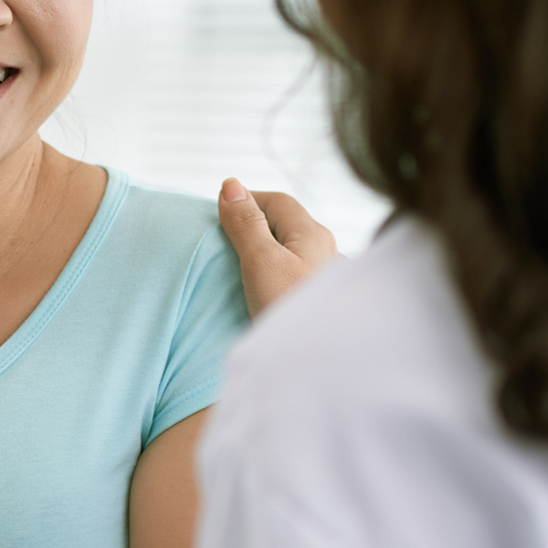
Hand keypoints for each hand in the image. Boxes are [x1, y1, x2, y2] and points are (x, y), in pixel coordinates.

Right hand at [217, 178, 337, 317]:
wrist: (325, 362)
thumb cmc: (291, 308)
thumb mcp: (260, 261)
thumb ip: (245, 223)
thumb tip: (231, 184)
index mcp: (313, 234)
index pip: (277, 201)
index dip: (247, 199)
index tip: (219, 213)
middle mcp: (327, 251)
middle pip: (288, 225)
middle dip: (257, 224)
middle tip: (226, 240)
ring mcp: (328, 278)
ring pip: (296, 253)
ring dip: (270, 252)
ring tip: (244, 268)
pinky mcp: (323, 303)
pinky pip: (299, 276)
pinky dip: (280, 275)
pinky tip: (270, 293)